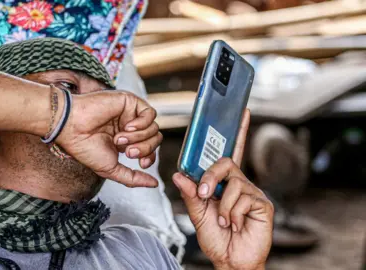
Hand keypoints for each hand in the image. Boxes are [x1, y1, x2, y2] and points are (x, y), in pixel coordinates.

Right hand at [56, 90, 161, 187]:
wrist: (72, 128)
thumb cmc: (86, 148)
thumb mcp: (111, 169)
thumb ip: (133, 178)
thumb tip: (155, 184)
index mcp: (125, 141)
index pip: (150, 149)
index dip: (150, 157)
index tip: (142, 164)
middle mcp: (129, 127)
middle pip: (155, 139)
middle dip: (145, 149)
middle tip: (127, 151)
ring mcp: (130, 114)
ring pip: (154, 128)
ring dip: (138, 137)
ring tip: (118, 138)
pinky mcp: (130, 102)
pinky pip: (150, 114)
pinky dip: (142, 124)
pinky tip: (127, 126)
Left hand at [172, 110, 273, 269]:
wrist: (231, 260)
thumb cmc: (217, 239)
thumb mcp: (197, 215)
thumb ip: (190, 194)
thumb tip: (179, 174)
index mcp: (224, 183)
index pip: (230, 153)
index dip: (237, 132)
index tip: (240, 111)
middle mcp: (240, 184)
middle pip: (226, 162)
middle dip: (211, 176)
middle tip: (204, 194)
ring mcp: (252, 193)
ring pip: (233, 182)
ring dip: (222, 204)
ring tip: (223, 220)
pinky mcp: (262, 204)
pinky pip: (242, 197)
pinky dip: (232, 213)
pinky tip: (236, 223)